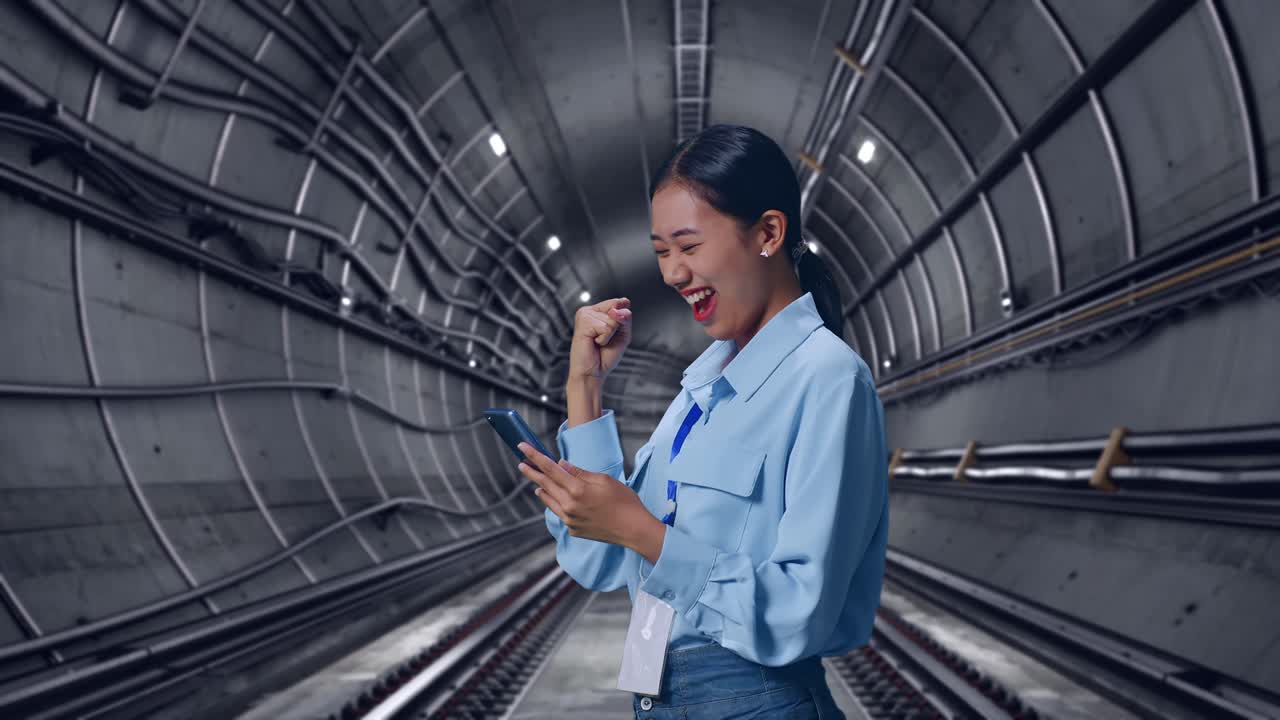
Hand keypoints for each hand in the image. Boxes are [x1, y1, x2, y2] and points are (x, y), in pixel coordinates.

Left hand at [516, 441, 649, 547]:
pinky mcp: (573, 530)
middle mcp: (569, 505)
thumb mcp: (604, 480)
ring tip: (536, 482)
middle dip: (531, 472)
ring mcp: (569, 520)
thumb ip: (580, 473)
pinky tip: (554, 498)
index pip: (550, 468)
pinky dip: (554, 503)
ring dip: (541, 489)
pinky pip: (559, 513)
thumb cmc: (624, 501)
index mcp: (577, 489)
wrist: (633, 530)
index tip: (523, 447)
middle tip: (521, 463)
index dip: (535, 456)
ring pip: (548, 500)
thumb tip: (561, 465)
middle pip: (544, 484)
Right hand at [568, 297, 631, 381]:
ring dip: (609, 336)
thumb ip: (624, 318)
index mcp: (598, 310)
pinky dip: (604, 339)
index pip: (620, 303)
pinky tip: (593, 343)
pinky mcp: (583, 322)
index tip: (610, 334)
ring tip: (597, 342)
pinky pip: (606, 327)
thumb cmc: (605, 355)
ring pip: (613, 319)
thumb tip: (615, 310)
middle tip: (603, 341)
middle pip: (617, 310)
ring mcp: (584, 314)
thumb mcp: (623, 334)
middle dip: (616, 330)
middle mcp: (589, 309)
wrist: (592, 373)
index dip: (622, 320)